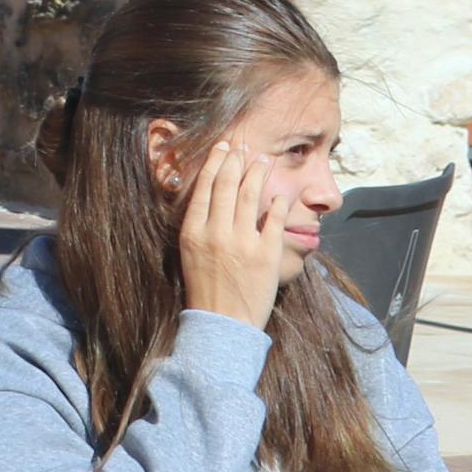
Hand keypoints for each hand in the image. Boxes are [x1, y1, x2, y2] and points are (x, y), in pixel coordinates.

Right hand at [178, 144, 293, 326]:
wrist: (223, 324)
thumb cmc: (205, 290)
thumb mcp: (190, 254)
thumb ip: (200, 226)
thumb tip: (212, 197)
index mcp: (194, 232)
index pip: (205, 188)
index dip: (215, 163)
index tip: (222, 148)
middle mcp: (216, 233)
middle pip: (227, 184)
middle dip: (236, 160)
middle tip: (243, 146)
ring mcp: (242, 242)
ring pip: (251, 195)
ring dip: (257, 172)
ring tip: (262, 160)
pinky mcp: (266, 253)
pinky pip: (275, 219)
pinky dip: (278, 202)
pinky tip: (281, 193)